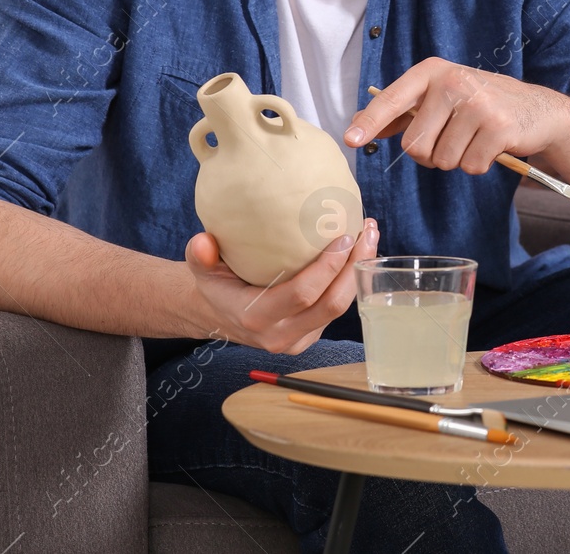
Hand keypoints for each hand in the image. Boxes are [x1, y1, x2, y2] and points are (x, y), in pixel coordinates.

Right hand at [183, 218, 378, 353]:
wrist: (218, 314)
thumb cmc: (215, 283)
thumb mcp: (201, 268)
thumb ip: (200, 255)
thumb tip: (203, 242)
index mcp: (256, 318)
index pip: (302, 294)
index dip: (327, 267)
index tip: (344, 236)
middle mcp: (280, 335)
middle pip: (331, 304)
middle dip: (354, 267)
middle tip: (368, 231)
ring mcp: (298, 339)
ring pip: (340, 309)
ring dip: (358, 272)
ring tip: (370, 236)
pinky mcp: (310, 336)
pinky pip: (336, 310)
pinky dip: (350, 281)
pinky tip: (357, 254)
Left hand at [343, 56, 569, 173]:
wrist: (539, 110)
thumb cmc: (483, 104)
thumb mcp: (443, 96)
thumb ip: (405, 111)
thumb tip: (361, 126)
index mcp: (433, 71)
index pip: (392, 99)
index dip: (370, 122)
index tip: (350, 140)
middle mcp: (452, 82)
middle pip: (416, 145)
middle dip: (431, 154)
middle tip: (455, 138)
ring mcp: (477, 103)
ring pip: (443, 159)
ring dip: (457, 159)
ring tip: (475, 138)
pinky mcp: (499, 127)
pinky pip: (470, 166)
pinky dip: (479, 164)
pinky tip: (492, 145)